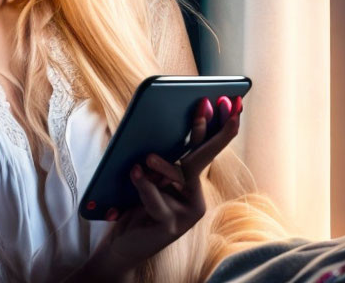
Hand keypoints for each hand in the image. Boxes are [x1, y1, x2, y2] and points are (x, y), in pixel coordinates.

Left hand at [95, 95, 242, 273]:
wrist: (119, 245)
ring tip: (146, 159)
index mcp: (188, 180)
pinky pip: (158, 201)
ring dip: (163, 167)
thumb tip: (157, 135)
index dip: (214, 125)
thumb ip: (155, 158)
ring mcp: (186, 213)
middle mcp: (193, 195)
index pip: (202, 147)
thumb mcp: (143, 175)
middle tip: (207, 103)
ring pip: (178, 178)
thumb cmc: (130, 202)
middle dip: (204, 130)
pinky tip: (134, 174)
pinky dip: (145, 187)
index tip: (225, 99)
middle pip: (201, 158)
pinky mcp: (170, 227)